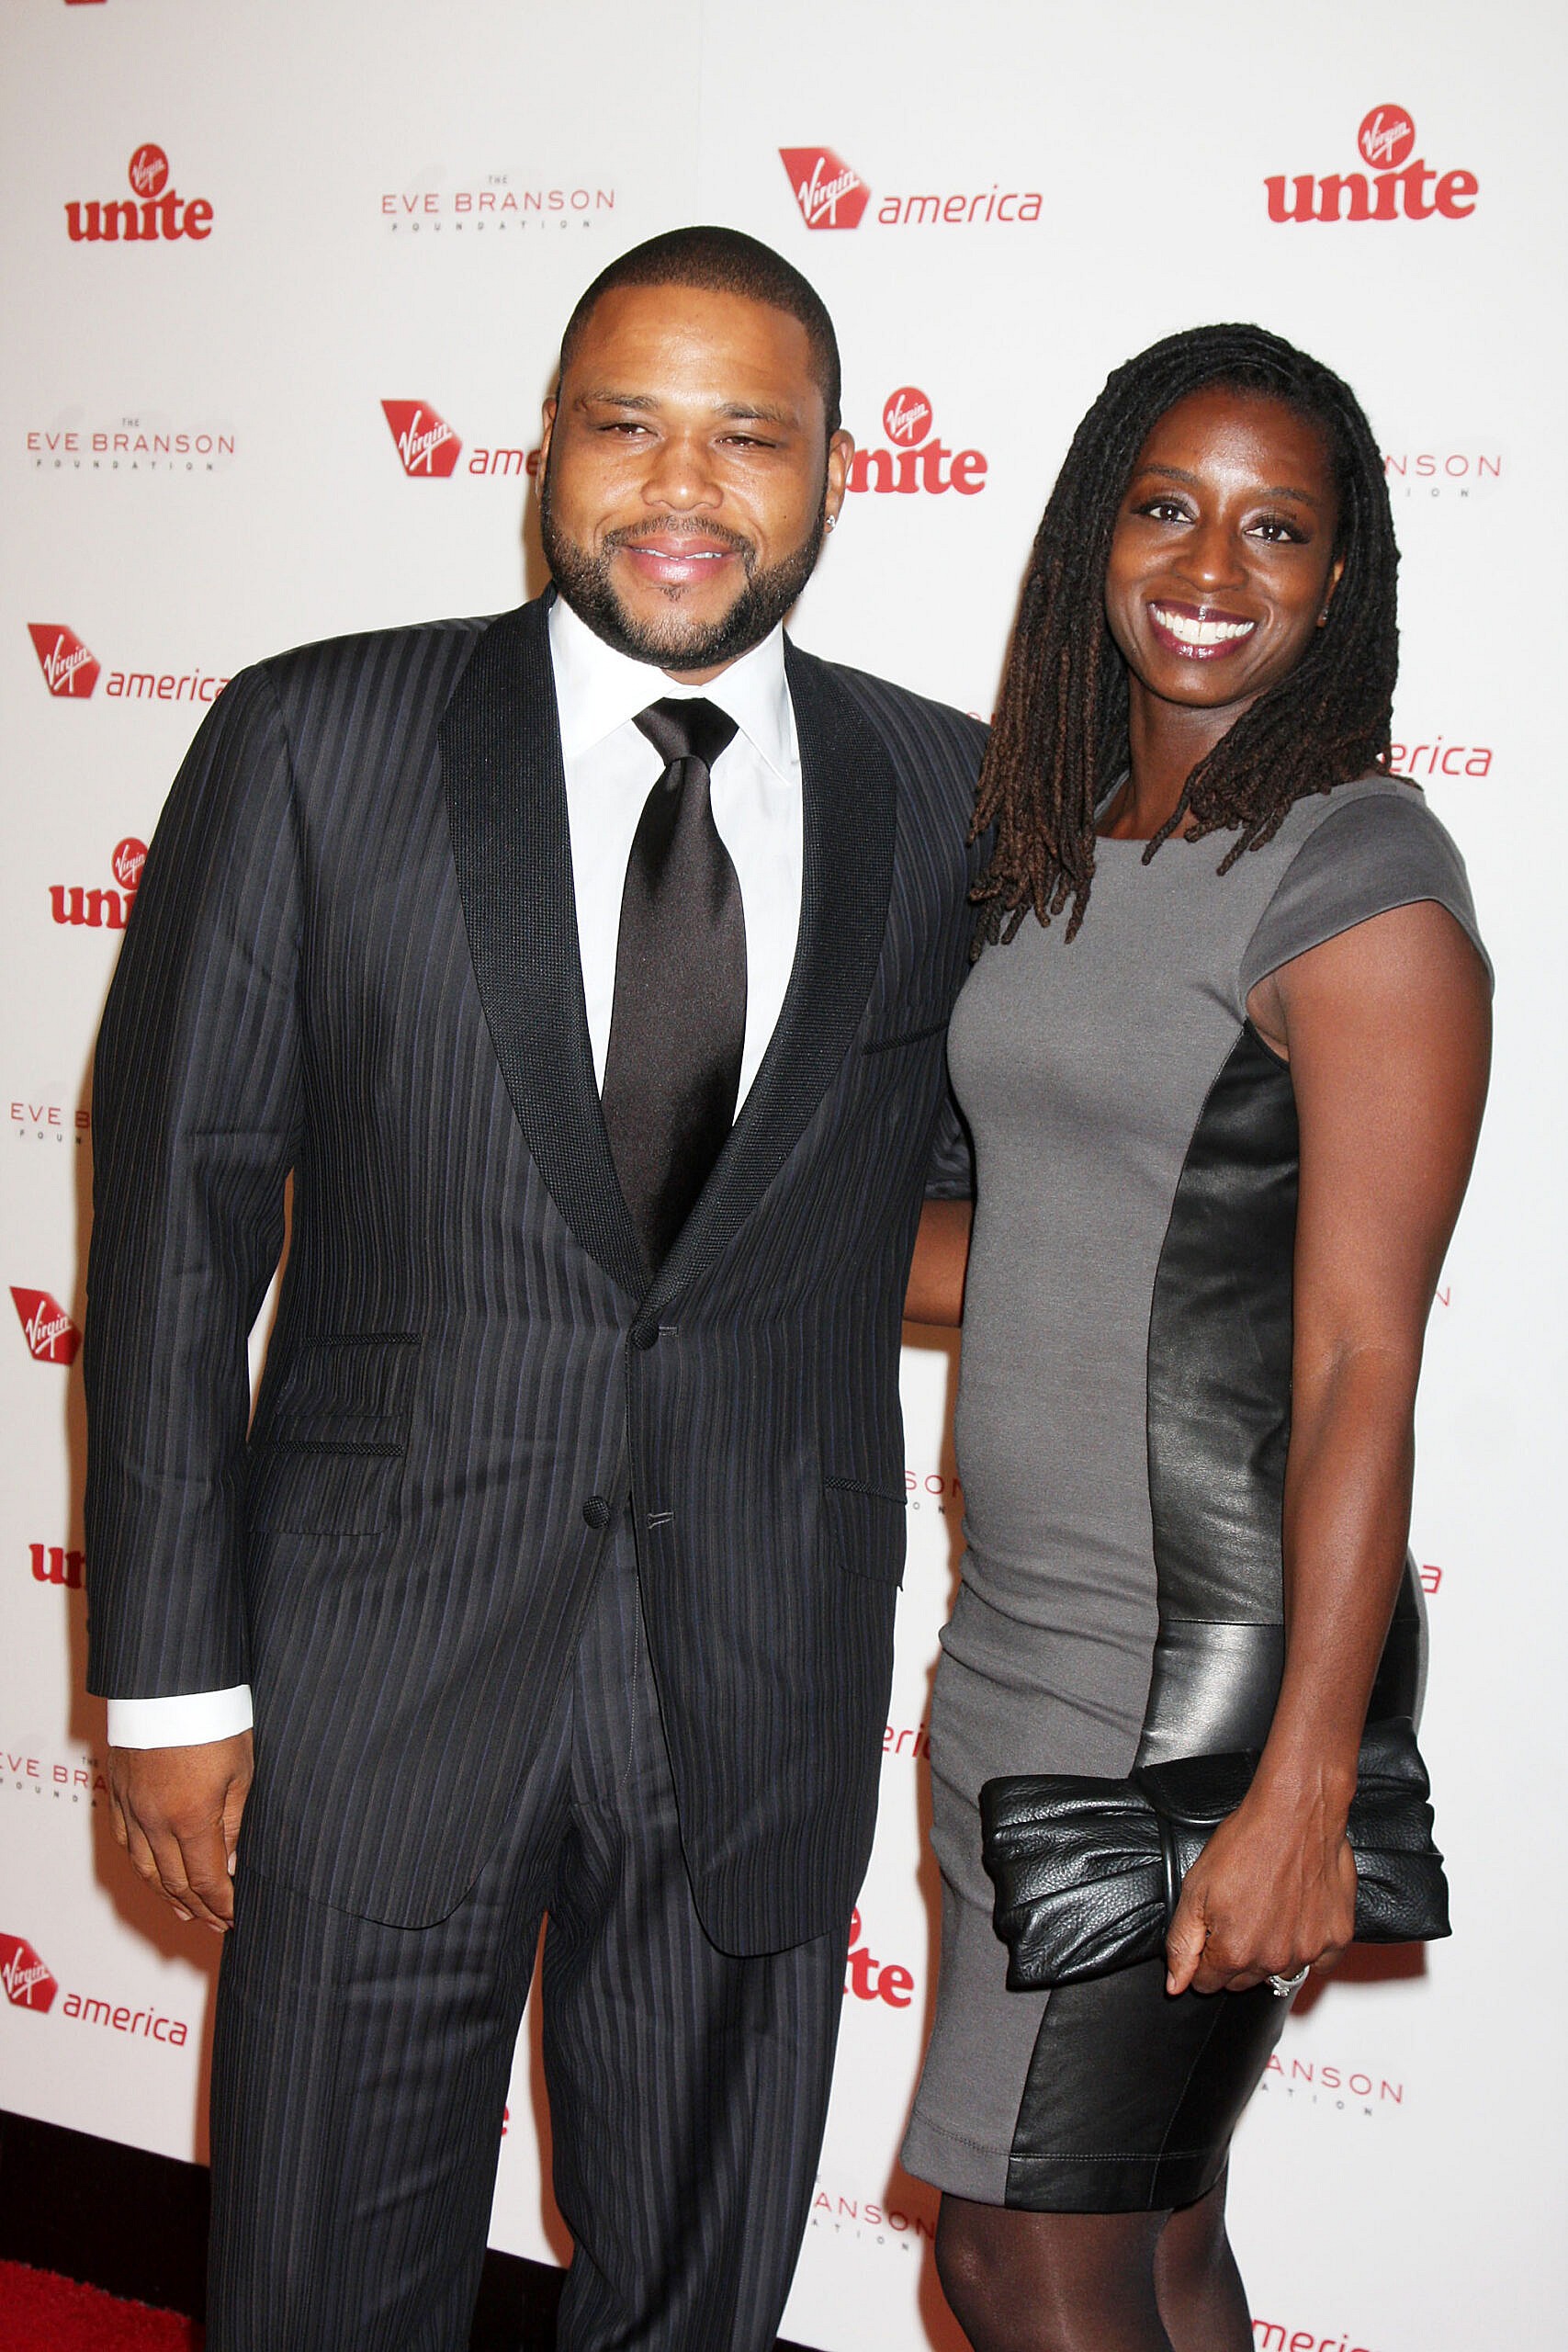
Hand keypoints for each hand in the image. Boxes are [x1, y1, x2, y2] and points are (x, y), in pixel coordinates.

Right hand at [107, 1732, 253, 1932]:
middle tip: (218, 1924)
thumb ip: (234, 1823)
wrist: (170, 1682)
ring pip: (146, 1869)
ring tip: (188, 1911)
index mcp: (191, 1819)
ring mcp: (133, 1808)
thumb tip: (231, 1866)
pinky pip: (127, 1842)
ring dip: (168, 1895)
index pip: (207, 1880)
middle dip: (200, 1908)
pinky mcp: (119, 1793)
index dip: (223, 1905)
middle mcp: (156, 1821)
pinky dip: (142, 1867)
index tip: (236, 1918)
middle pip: (175, 1882)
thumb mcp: (241, 1771)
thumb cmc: (215, 1719)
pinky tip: (154, 1875)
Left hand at [1164, 1781, 1355, 1996]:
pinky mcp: (1337, 1938)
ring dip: (1273, 1951)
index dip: (1203, 1958)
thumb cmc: (1247, 1842)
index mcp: (1235, 1952)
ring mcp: (1309, 1951)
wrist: (1295, 1813)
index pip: (1208, 1983)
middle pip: (1244, 1981)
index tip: (1211, 1933)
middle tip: (1240, 1913)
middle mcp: (1274, 1960)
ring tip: (1270, 1908)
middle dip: (1236, 1955)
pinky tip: (1299, 1914)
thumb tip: (1175, 1986)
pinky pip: (1320, 1961)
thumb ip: (1182, 1943)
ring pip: (1281, 1971)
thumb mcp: (1195, 1888)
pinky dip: (1308, 1944)